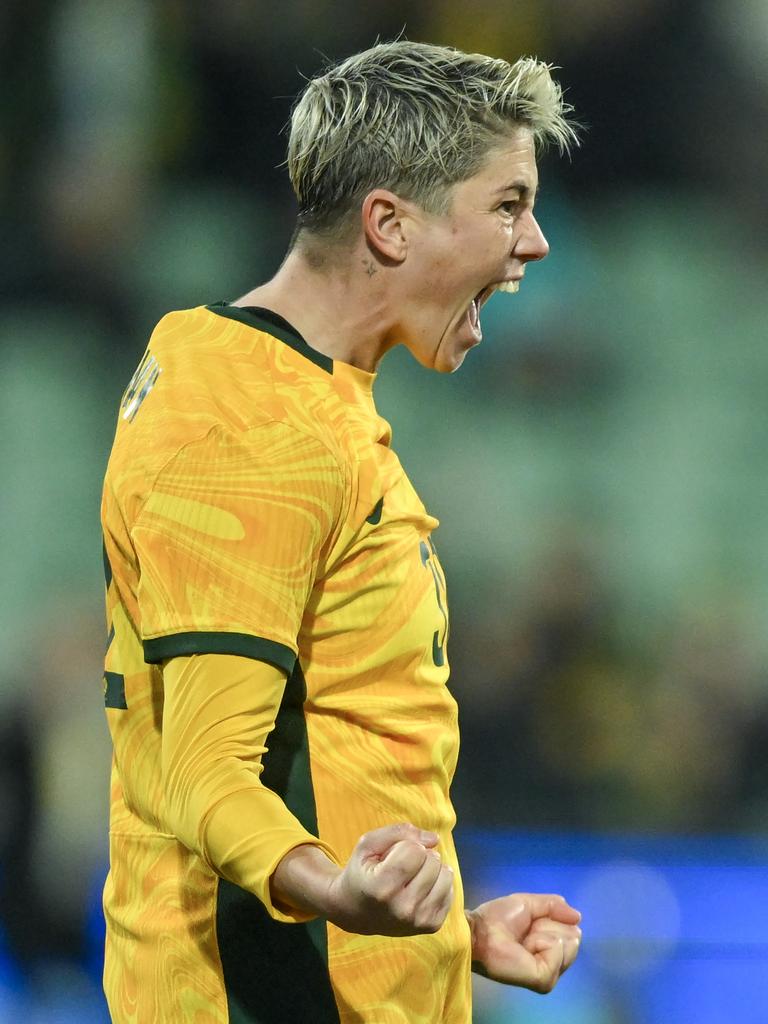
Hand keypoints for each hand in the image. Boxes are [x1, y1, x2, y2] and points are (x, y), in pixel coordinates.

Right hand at [271, 823, 453, 935]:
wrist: (352, 911)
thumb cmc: (359, 870)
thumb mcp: (367, 842)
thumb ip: (399, 832)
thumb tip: (432, 838)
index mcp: (382, 888)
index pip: (414, 851)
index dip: (402, 844)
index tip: (389, 854)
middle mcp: (401, 909)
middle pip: (430, 861)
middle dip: (417, 854)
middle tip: (398, 865)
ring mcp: (416, 922)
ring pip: (444, 875)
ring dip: (430, 867)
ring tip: (409, 874)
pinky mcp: (429, 927)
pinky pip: (450, 893)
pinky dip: (440, 883)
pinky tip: (421, 885)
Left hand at [466, 893, 581, 992]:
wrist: (481, 931)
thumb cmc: (499, 918)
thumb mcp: (529, 904)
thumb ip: (554, 906)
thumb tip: (578, 916)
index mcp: (550, 947)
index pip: (573, 931)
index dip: (552, 919)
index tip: (531, 922)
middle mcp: (553, 962)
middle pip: (574, 937)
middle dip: (550, 925)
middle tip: (527, 932)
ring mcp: (550, 974)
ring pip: (569, 943)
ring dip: (544, 933)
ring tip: (524, 941)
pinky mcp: (544, 979)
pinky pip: (557, 949)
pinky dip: (541, 941)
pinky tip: (526, 948)